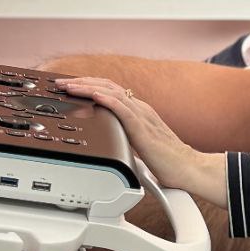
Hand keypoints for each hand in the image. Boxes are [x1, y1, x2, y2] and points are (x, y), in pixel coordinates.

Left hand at [57, 77, 227, 206]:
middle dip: (82, 82)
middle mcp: (140, 109)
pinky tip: (93, 95)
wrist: (188, 168)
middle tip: (61, 82)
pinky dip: (106, 99)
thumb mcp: (140, 146)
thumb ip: (126, 139)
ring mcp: (142, 116)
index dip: (89, 85)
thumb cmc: (168, 162)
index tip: (71, 86)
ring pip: (112, 93)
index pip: (111, 90)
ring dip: (87, 87)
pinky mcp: (143, 128)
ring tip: (69, 86)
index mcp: (139, 112)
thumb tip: (112, 143)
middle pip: (107, 86)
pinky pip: (123, 109)